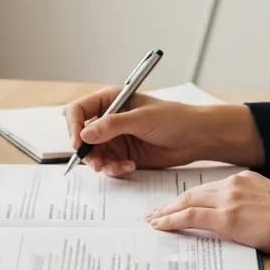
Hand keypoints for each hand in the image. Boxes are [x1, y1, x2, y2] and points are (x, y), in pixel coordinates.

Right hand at [64, 86, 264, 176]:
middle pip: (81, 136)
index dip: (73, 126)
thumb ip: (112, 126)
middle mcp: (108, 118)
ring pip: (94, 154)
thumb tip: (84, 135)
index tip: (78, 143)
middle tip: (97, 164)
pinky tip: (130, 166)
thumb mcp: (142, 119)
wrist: (196, 138)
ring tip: (119, 167)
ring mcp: (115, 138)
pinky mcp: (123, 155)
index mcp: (110, 100)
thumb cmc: (174, 118)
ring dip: (102, 164)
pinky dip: (115, 169)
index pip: (78, 111)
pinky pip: (108, 166)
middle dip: (87, 152)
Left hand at [145, 169, 269, 265]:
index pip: (208, 188)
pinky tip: (160, 226)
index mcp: (245, 179)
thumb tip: (240, 222)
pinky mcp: (228, 218)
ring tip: (152, 220)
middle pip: (193, 192)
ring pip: (188, 202)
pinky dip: (172, 220)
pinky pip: (191, 217)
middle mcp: (234, 184)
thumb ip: (252, 207)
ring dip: (166, 212)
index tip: (176, 204)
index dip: (189, 197)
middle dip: (171, 203)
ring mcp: (230, 199)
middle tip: (154, 212)